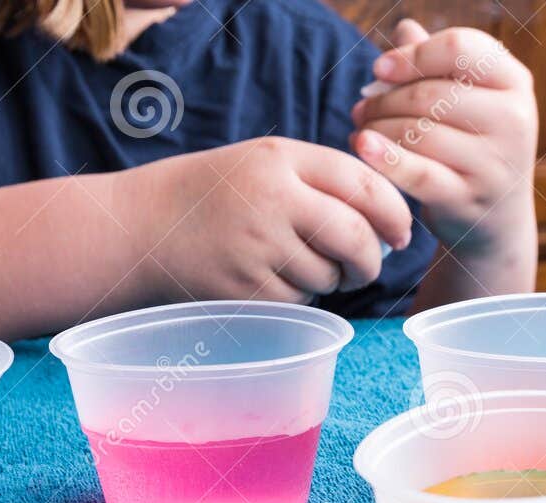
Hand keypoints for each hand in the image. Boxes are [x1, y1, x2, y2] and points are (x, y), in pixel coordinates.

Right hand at [118, 137, 413, 303]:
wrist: (144, 227)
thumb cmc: (217, 195)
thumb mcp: (265, 163)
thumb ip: (323, 180)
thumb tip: (389, 226)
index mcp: (281, 159)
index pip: (363, 185)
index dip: (394, 214)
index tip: (401, 234)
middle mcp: (271, 199)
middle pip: (355, 237)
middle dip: (370, 259)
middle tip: (366, 267)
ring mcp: (256, 247)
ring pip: (329, 275)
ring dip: (330, 279)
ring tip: (298, 265)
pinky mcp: (245, 288)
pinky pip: (299, 300)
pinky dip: (298, 296)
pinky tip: (270, 279)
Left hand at [350, 20, 537, 262]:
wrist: (495, 219)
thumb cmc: (473, 146)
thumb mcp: (468, 101)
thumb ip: (438, 64)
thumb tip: (403, 28)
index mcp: (514, 82)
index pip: (459, 48)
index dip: (412, 55)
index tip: (379, 69)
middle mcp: (513, 120)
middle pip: (431, 94)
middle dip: (385, 99)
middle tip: (361, 107)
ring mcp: (493, 163)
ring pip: (418, 132)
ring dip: (378, 127)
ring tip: (360, 128)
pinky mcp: (467, 198)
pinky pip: (416, 172)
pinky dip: (383, 156)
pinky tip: (361, 145)